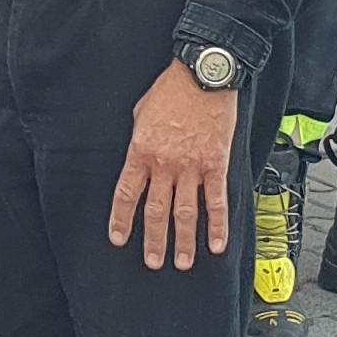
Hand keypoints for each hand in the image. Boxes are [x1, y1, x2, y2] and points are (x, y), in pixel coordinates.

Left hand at [108, 63, 238, 272]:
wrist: (203, 74)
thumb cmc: (171, 89)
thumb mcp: (141, 113)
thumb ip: (140, 140)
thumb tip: (140, 155)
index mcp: (141, 151)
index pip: (126, 194)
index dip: (122, 219)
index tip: (119, 239)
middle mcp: (165, 164)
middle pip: (156, 210)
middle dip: (154, 240)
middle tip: (153, 262)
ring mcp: (192, 166)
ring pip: (186, 212)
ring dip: (184, 241)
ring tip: (183, 262)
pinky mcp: (216, 164)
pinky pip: (217, 201)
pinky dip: (217, 225)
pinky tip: (217, 244)